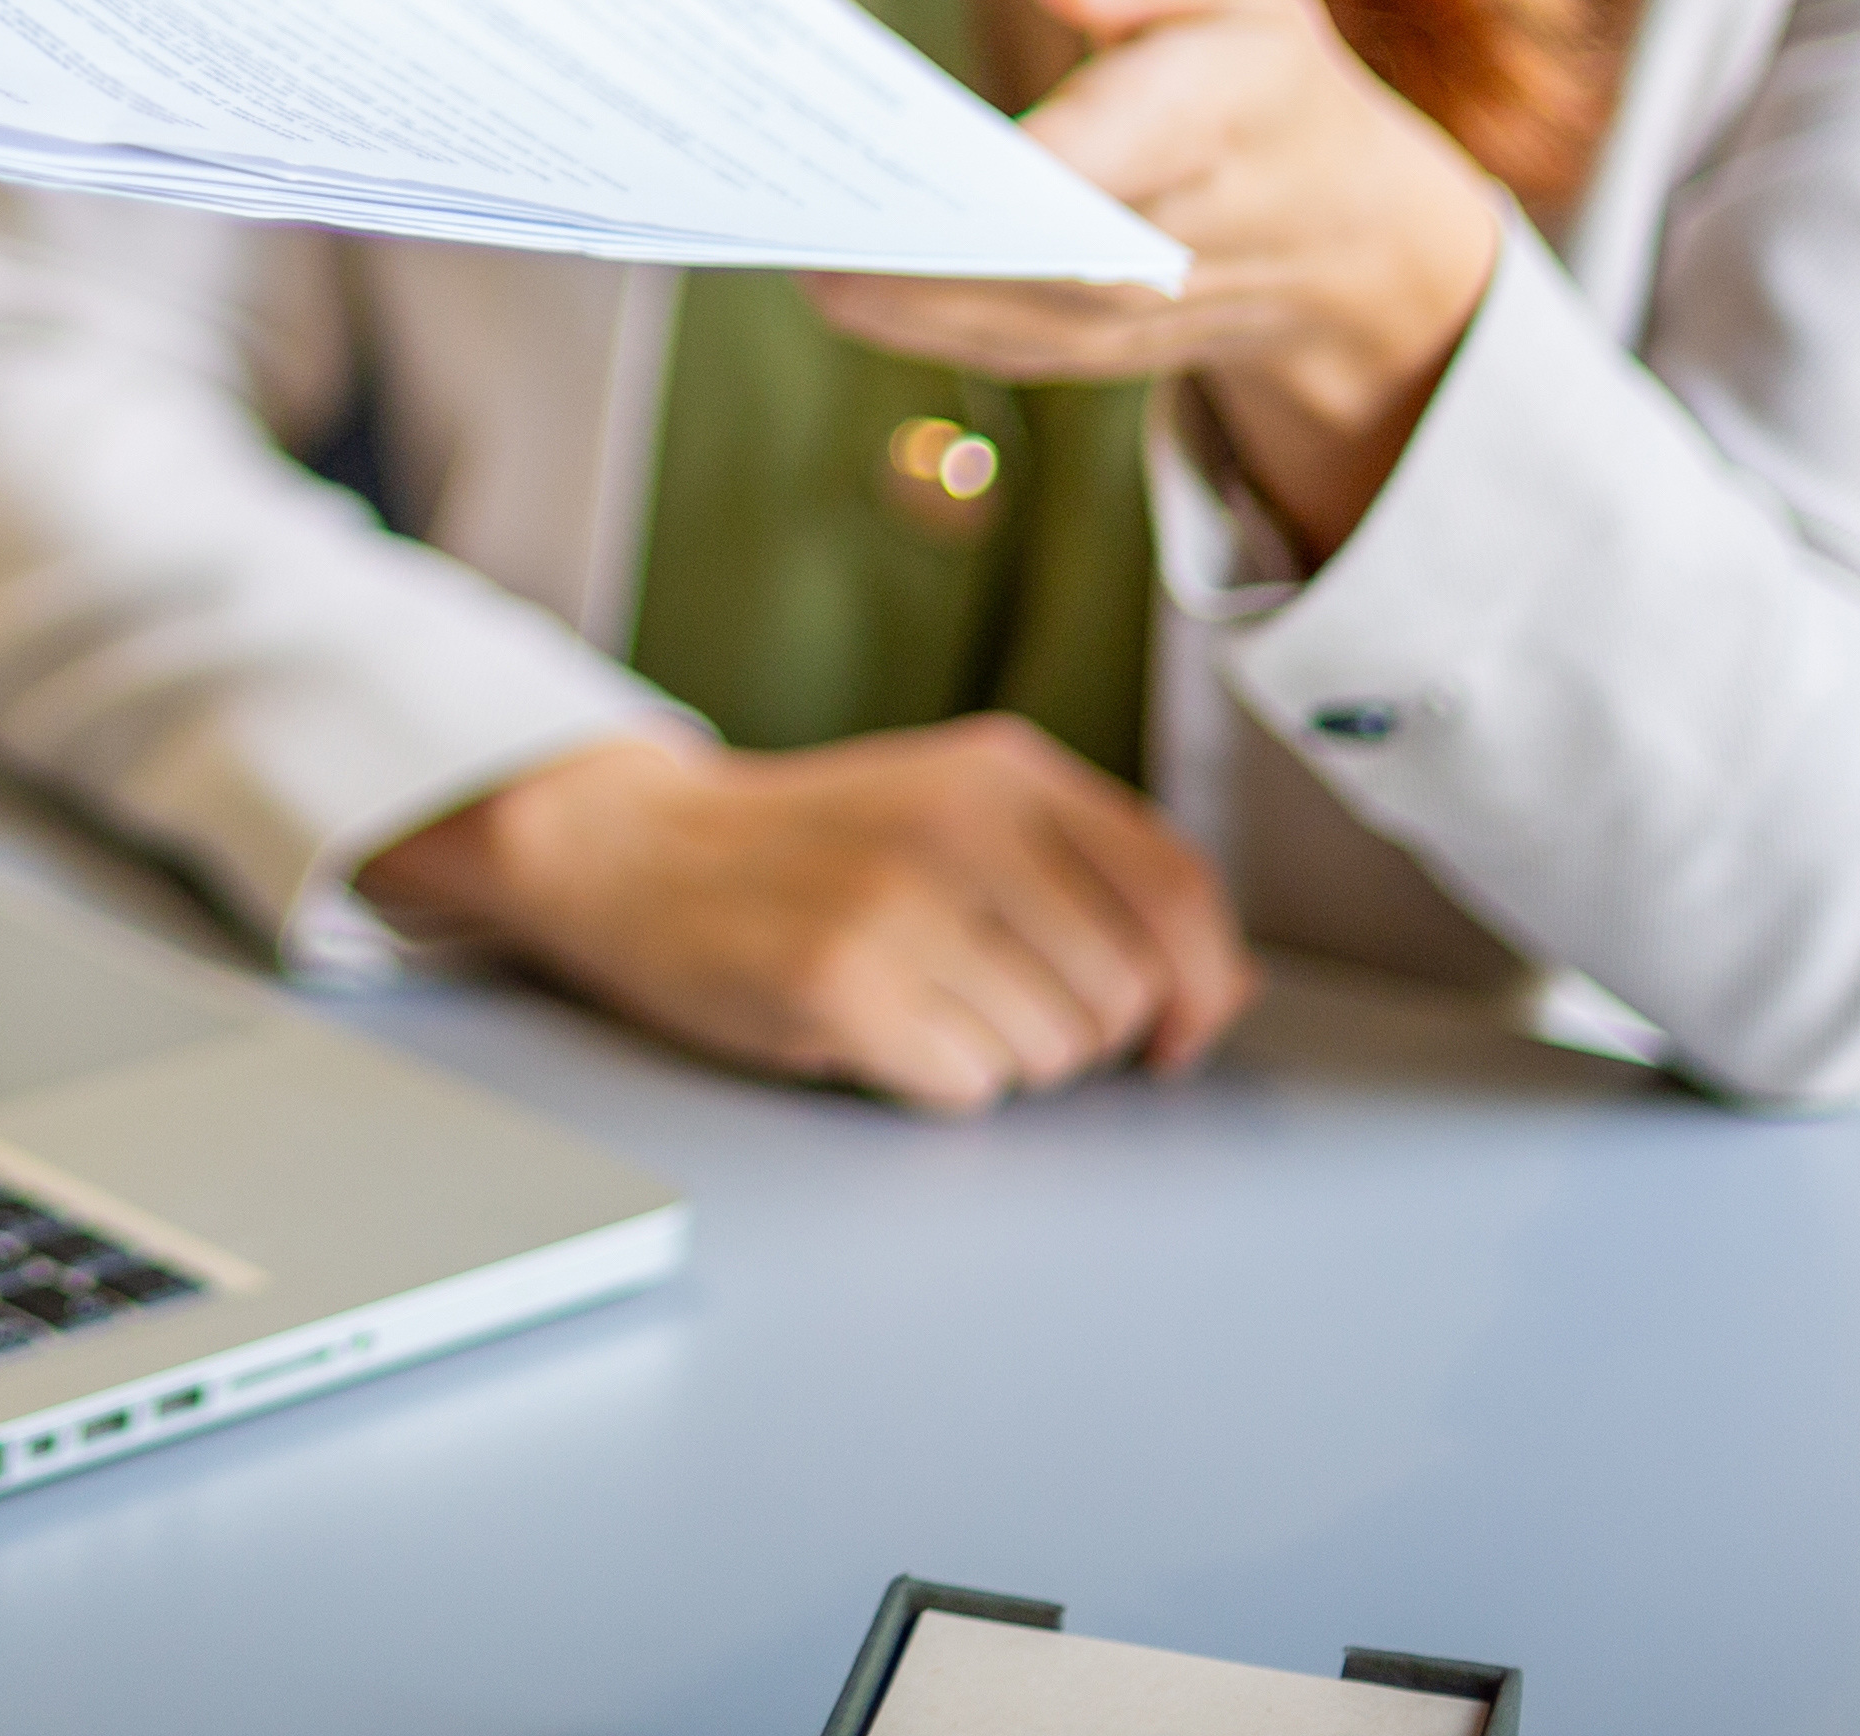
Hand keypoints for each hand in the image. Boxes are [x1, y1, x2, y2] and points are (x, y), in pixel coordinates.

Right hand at [357, 725, 1249, 1110]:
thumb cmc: (816, 847)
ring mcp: (898, 903)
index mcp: (1007, 771)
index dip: (1205, 984)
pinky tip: (877, 1027)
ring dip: (1001, 1056)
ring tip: (921, 1000)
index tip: (1180, 1031)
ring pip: (1051, 1054)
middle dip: (1079, 1032)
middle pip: (1122, 995)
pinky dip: (933, 1080)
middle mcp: (963, 824)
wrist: (638, 850)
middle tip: (991, 1001)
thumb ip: (1090, 871)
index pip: (1178, 892)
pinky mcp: (839, 985)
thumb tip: (1221, 988)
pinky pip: (967, 1088)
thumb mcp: (960, 806)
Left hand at [808, 0, 1501, 564]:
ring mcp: (1126, 318)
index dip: (983, 165)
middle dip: (893, 223)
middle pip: (1016, 254)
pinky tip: (803, 253)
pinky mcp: (1083, 353)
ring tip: (755, 211)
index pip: (1090, 159)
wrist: (1343, 236)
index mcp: (1213, 122)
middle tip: (765, 175)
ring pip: (981, 312)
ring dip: (870, 275)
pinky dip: (891, 306)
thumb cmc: (1257, 70)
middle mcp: (1169, 242)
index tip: (872, 132)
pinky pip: (975, 338)